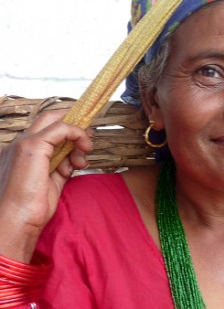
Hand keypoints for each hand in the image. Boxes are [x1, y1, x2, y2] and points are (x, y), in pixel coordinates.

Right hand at [0, 110, 91, 261]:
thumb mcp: (52, 183)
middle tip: (90, 136)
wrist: (16, 221)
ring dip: (78, 134)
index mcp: (21, 154)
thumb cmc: (31, 209)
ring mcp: (23, 143)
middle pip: (49, 118)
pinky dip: (77, 134)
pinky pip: (61, 128)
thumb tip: (76, 157)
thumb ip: (62, 167)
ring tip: (85, 154)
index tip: (85, 142)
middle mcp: (19, 144)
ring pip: (55, 120)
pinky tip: (84, 149)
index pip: (47, 132)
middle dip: (74, 124)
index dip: (69, 132)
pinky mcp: (32, 146)